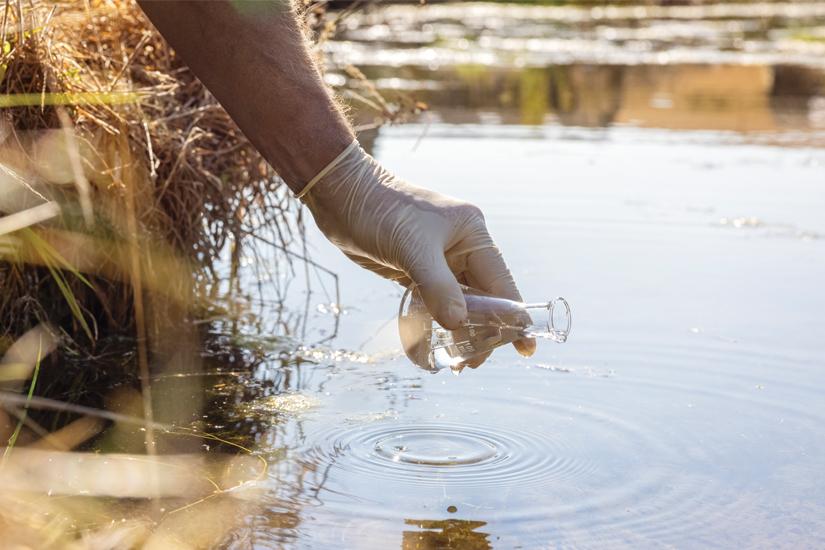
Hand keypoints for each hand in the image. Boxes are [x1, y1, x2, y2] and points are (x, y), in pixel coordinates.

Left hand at [301, 141, 534, 357]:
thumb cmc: (379, 211)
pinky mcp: (416, 270)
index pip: (501, 283)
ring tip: (457, 363)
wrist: (340, 195)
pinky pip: (435, 302)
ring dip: (459, 331)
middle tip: (471, 363)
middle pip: (483, 298)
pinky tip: (436, 343)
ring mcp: (439, 260)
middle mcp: (461, 247)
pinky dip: (437, 322)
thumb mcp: (412, 249)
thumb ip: (438, 286)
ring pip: (459, 303)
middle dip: (483, 331)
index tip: (524, 348)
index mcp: (472, 234)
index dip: (513, 316)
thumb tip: (459, 324)